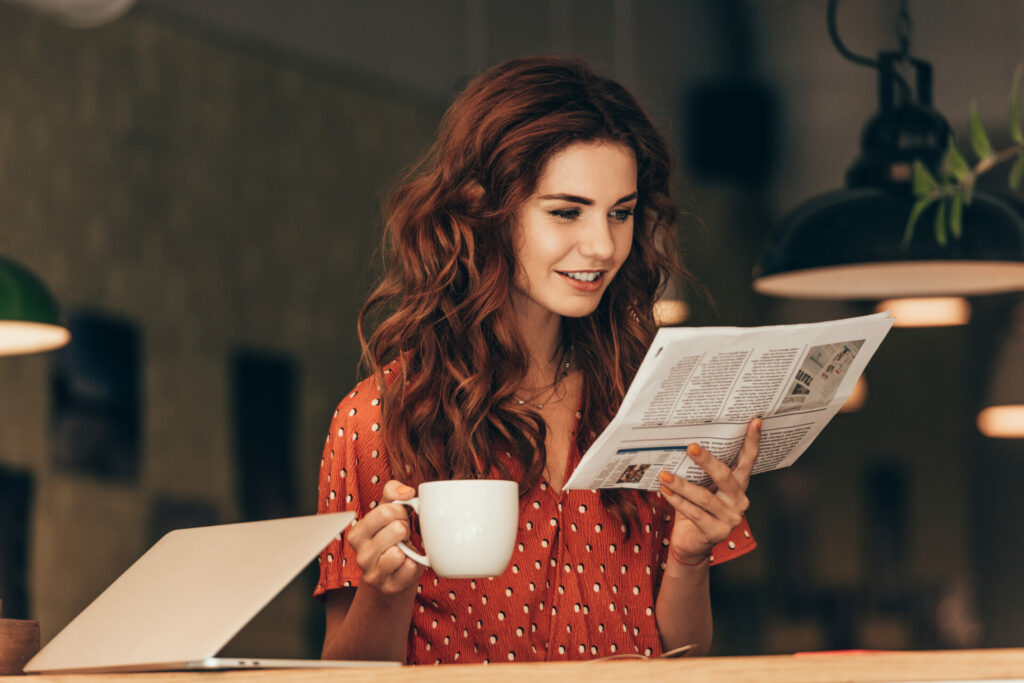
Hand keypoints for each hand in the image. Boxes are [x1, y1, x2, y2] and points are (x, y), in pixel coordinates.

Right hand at [345, 479, 423, 593]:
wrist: (395, 571)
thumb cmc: (392, 535)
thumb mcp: (389, 510)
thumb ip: (393, 491)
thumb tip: (407, 492)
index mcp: (357, 533)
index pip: (385, 511)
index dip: (400, 511)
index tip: (399, 517)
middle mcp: (360, 555)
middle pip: (396, 529)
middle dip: (406, 528)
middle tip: (403, 535)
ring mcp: (373, 574)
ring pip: (400, 552)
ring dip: (409, 548)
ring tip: (404, 549)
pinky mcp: (389, 587)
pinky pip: (410, 568)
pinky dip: (415, 564)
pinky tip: (407, 563)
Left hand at [658, 418, 759, 564]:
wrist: (690, 544)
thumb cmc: (694, 509)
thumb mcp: (699, 487)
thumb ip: (698, 472)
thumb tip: (683, 444)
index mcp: (738, 486)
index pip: (748, 460)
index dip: (752, 441)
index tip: (755, 420)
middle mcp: (739, 501)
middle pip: (725, 476)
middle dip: (707, 461)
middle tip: (690, 447)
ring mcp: (731, 518)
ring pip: (705, 497)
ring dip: (681, 485)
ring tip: (664, 474)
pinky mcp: (717, 533)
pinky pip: (695, 513)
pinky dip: (678, 501)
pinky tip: (665, 491)